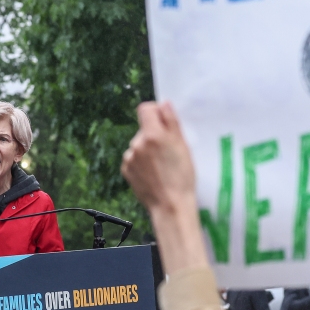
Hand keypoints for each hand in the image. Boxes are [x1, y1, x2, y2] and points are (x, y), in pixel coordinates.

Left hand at [121, 102, 207, 273]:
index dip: (155, 112)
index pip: (145, 109)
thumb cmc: (182, 177)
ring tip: (162, 165)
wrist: (170, 205)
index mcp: (152, 134)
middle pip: (145, 129)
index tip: (164, 121)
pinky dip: (142, 162)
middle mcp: (137, 143)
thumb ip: (171, 122)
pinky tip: (154, 173)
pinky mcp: (126, 170)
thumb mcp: (183, 146)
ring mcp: (129, 157)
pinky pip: (134, 159)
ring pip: (139, 145)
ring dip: (148, 150)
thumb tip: (164, 104)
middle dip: (155, 135)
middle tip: (170, 151)